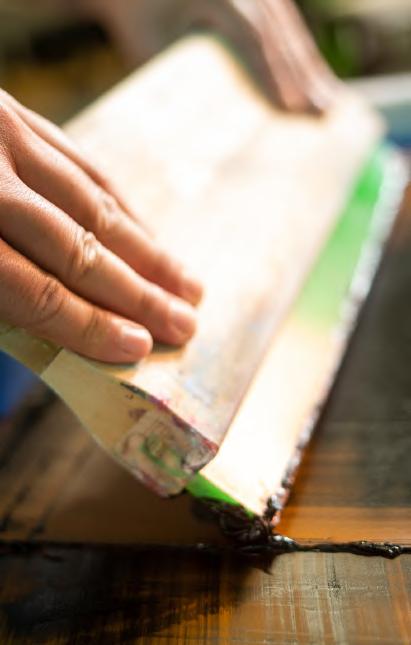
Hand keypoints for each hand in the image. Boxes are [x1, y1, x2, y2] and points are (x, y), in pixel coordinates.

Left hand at [0, 90, 202, 362]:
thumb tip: (44, 327)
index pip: (35, 291)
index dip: (90, 326)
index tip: (140, 348)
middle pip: (78, 249)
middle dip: (139, 294)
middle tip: (186, 325)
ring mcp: (2, 136)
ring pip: (93, 203)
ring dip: (148, 250)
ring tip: (189, 284)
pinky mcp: (14, 111)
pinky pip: (83, 162)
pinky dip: (123, 203)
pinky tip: (150, 231)